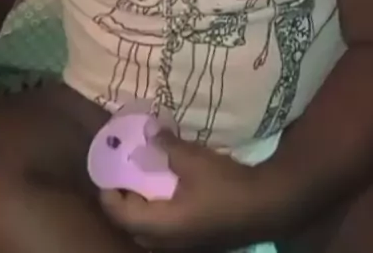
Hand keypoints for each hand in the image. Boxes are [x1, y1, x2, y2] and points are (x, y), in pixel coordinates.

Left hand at [100, 130, 292, 249]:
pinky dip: (161, 214)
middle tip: (124, 177)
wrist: (267, 204)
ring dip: (144, 211)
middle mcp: (168, 242)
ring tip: (145, 184)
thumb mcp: (193, 159)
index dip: (109, 194)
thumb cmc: (225, 184)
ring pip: (152, 232)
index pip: (120, 214)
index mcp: (160, 225)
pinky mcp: (200, 241)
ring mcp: (185, 245)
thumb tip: (150, 131)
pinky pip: (169, 232)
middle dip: (124, 205)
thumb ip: (168, 146)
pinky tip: (171, 193)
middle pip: (133, 227)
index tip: (106, 172)